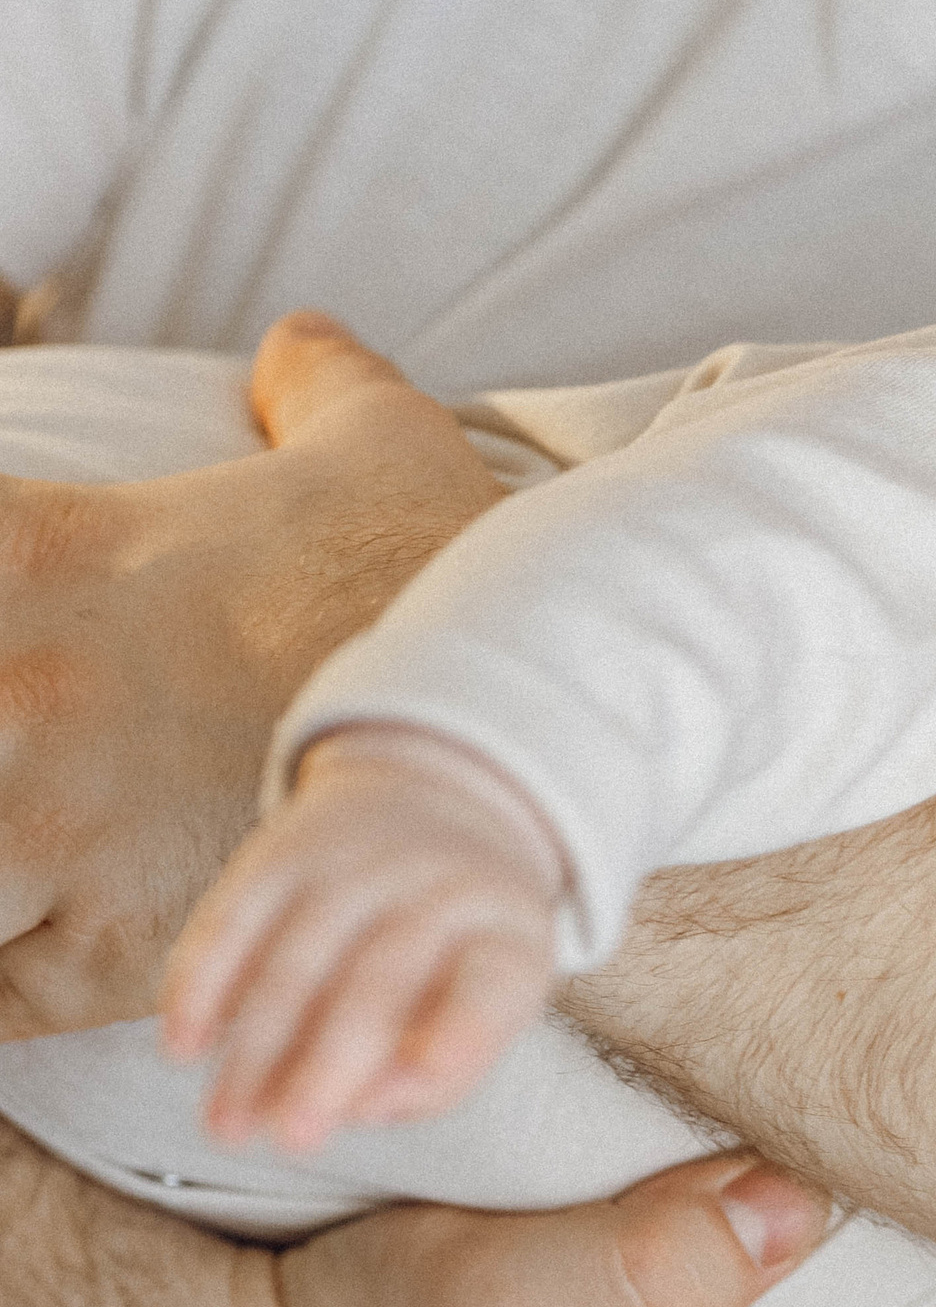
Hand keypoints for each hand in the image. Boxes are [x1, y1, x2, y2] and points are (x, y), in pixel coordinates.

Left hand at [0, 312, 500, 1037]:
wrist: (515, 743)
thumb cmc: (441, 593)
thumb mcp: (383, 447)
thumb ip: (317, 385)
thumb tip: (296, 347)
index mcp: (44, 555)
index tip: (2, 622)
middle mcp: (20, 694)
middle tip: (8, 746)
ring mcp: (52, 831)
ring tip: (14, 853)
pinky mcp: (104, 954)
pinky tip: (18, 958)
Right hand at [166, 725, 567, 1151]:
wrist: (435, 808)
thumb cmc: (457, 954)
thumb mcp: (486, 1007)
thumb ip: (439, 1076)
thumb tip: (364, 1109)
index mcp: (506, 934)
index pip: (490, 986)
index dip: (462, 1033)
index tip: (428, 1075)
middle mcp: (436, 887)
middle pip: (380, 979)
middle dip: (329, 1065)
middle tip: (292, 1139)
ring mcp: (356, 862)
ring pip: (296, 957)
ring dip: (254, 1049)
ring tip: (227, 1127)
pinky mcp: (282, 849)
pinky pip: (234, 916)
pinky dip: (202, 982)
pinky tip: (182, 1044)